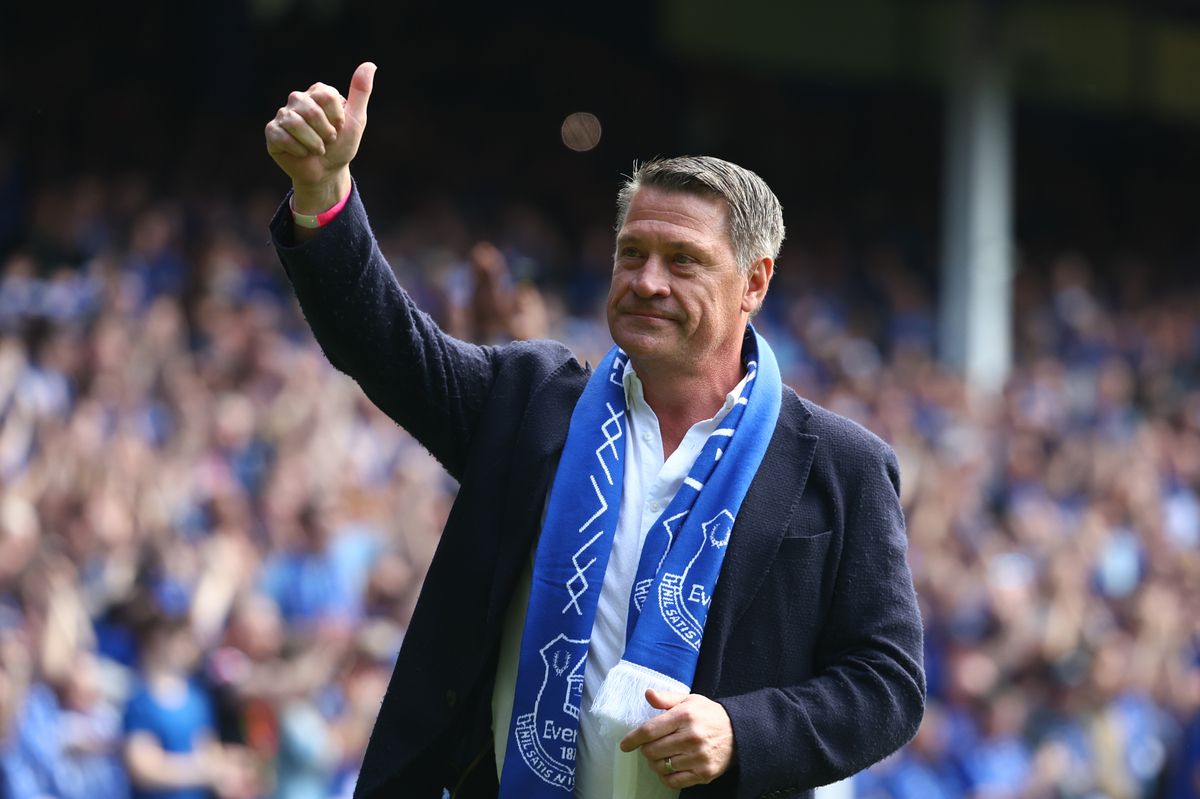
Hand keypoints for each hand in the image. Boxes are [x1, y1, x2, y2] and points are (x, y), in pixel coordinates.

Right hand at [264, 62, 376, 212]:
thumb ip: (361, 92)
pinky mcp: (272, 131)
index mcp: (318, 92)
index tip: (339, 128)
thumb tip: (370, 64)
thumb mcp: (357, 120)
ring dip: (313, 144)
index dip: (337, 118)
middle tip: (328, 141)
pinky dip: (299, 150)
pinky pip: (282, 137)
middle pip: (311, 110)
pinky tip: (302, 153)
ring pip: (295, 123)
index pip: (327, 96)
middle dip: (326, 133)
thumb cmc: (341, 146)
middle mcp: (298, 99)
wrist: (327, 172)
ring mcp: (283, 114)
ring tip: (318, 149)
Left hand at [619, 688, 735, 788]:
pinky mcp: (704, 774)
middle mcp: (691, 737)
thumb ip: (666, 698)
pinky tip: (668, 767)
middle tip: (649, 746)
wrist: (738, 732)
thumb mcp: (689, 700)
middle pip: (652, 751)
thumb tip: (647, 694)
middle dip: (645, 750)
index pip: (649, 730)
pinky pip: (674, 781)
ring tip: (660, 756)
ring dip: (654, 763)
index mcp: (685, 716)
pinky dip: (666, 777)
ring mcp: (698, 758)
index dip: (633, 739)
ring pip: (661, 767)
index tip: (624, 744)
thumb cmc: (708, 714)